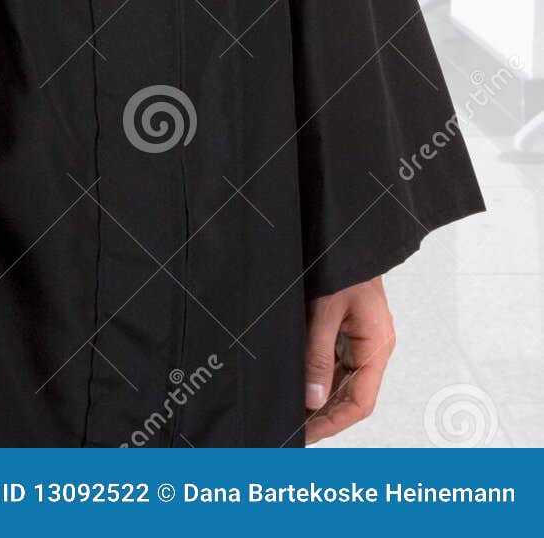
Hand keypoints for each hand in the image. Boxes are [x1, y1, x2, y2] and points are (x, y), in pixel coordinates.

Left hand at [303, 275, 395, 442]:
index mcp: (376, 346)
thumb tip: (312, 399)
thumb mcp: (325, 310)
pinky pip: (337, 362)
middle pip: (352, 395)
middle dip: (325, 415)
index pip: (360, 402)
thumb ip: (318, 355)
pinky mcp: (350, 329)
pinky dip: (319, 377)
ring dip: (320, 398)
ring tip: (294, 413)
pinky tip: (300, 385)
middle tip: (295, 429)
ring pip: (343, 381)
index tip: (309, 435)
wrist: (346, 234)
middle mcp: (373, 347)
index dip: (335, 422)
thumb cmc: (342, 265)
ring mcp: (362, 339)